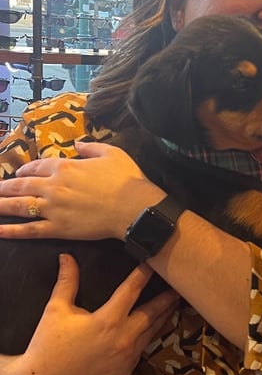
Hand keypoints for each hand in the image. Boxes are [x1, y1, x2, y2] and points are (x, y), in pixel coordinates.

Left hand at [0, 142, 165, 240]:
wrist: (135, 208)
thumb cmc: (127, 180)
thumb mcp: (112, 153)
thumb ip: (91, 147)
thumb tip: (77, 143)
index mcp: (65, 167)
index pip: (36, 166)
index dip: (25, 169)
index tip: (20, 173)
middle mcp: (53, 186)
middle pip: (20, 185)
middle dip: (4, 187)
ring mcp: (52, 208)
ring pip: (18, 206)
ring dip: (0, 205)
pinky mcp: (57, 228)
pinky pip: (28, 229)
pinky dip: (10, 231)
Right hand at [2, 254, 178, 374]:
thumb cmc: (48, 343)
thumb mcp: (56, 309)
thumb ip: (67, 281)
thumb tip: (66, 256)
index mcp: (107, 320)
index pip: (131, 290)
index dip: (143, 275)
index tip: (153, 263)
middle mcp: (123, 338)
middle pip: (153, 312)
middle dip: (167, 298)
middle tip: (180, 286)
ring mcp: (127, 357)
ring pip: (153, 332)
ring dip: (164, 317)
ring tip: (174, 304)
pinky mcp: (126, 370)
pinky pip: (143, 349)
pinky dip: (149, 337)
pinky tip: (156, 328)